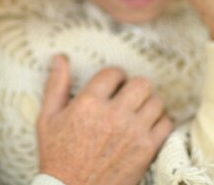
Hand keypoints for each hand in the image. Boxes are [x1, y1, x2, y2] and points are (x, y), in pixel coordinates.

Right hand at [37, 55, 172, 184]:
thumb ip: (55, 86)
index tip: (112, 85)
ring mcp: (133, 132)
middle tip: (126, 96)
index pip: (114, 73)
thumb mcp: (47, 118)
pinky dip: (159, 122)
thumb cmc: (57, 156)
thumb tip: (59, 58)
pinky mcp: (146, 149)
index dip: (114, 76)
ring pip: (156, 101)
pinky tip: (145, 127)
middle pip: (142, 83)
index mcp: (88, 103)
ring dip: (147, 103)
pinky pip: (166, 123)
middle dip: (134, 87)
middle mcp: (113, 114)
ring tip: (137, 111)